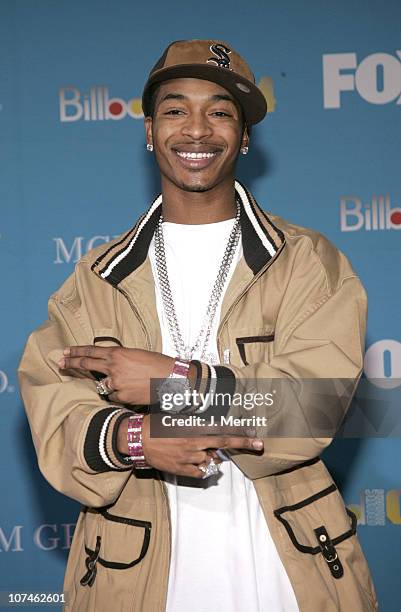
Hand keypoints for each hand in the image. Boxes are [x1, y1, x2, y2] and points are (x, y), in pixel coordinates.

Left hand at [58, 345, 175, 404]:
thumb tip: (108, 365)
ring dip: (110, 384)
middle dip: (71, 363)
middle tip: (60, 362)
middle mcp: (114, 366)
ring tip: (127, 382)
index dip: (76, 351)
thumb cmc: (158, 365)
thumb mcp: (136, 355)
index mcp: (118, 353)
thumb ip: (120, 359)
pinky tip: (132, 390)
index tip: (65, 351)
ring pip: (103, 384)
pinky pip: (113, 396)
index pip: (91, 351)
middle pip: (86, 364)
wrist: (171, 378)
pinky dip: (119, 394)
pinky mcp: (121, 396)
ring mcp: (116, 382)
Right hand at [118, 415, 263, 478]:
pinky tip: (196, 460)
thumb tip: (211, 424)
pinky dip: (202, 467)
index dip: (241, 436)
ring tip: (197, 448)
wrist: (138, 440)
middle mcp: (194, 444)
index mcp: (193, 429)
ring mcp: (188, 458)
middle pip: (222, 445)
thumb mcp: (177, 418)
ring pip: (210, 459)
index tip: (256, 437)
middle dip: (243, 444)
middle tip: (258, 444)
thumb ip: (196, 422)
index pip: (222, 432)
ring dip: (210, 454)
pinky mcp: (182, 470)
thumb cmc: (156, 424)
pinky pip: (200, 472)